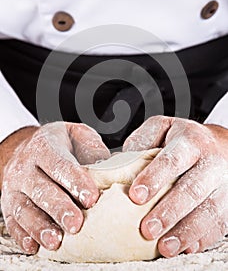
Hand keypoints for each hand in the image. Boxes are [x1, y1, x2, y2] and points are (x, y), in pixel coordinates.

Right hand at [0, 122, 109, 253]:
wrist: (25, 146)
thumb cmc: (58, 144)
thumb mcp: (76, 135)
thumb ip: (91, 148)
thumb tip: (109, 169)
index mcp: (44, 146)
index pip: (60, 164)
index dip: (75, 181)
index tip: (91, 198)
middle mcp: (25, 166)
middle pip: (41, 189)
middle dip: (59, 208)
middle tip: (76, 223)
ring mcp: (14, 187)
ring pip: (24, 208)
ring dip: (40, 226)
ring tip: (56, 240)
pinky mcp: (8, 205)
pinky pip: (12, 221)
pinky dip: (23, 235)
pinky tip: (35, 246)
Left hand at [123, 116, 227, 256]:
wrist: (222, 146)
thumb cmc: (185, 140)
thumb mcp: (163, 128)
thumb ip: (143, 140)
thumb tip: (120, 162)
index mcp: (190, 141)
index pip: (172, 159)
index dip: (154, 177)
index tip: (136, 196)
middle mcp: (211, 163)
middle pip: (192, 189)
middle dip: (169, 211)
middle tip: (147, 229)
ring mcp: (224, 184)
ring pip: (209, 210)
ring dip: (185, 231)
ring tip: (165, 247)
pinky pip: (219, 223)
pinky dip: (202, 238)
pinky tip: (185, 246)